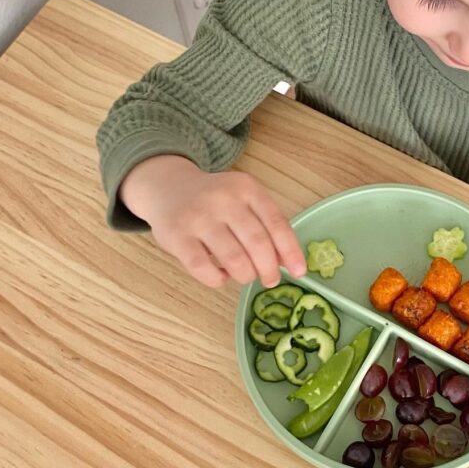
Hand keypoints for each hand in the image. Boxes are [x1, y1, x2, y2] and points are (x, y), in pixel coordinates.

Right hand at [119, 155, 306, 288]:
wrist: (168, 188)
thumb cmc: (215, 201)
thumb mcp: (243, 201)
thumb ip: (264, 225)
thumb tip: (288, 261)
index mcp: (247, 188)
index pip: (276, 223)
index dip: (290, 250)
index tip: (300, 271)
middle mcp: (224, 199)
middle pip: (257, 242)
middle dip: (269, 268)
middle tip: (271, 280)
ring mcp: (198, 217)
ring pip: (233, 258)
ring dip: (245, 274)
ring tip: (246, 276)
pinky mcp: (176, 236)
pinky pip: (202, 267)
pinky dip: (217, 279)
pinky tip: (222, 277)